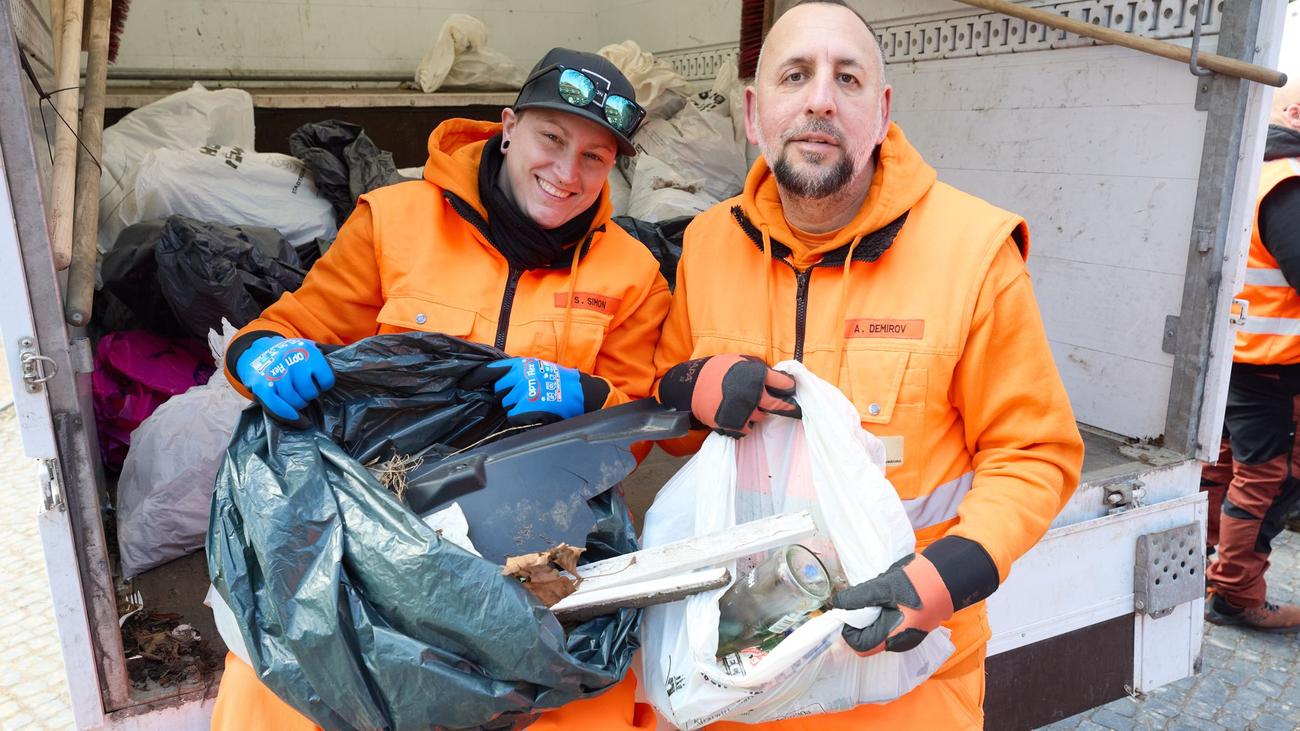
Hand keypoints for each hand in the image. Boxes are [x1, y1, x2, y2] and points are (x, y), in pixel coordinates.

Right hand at [235, 336, 334, 421]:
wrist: (259, 350)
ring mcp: (275, 374)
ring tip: (298, 398)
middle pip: (309, 392)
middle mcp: (291, 361)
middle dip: (309, 394)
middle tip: (305, 390)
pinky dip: (289, 416)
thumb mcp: (310, 347)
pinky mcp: (262, 386)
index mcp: (307, 352)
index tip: (320, 383)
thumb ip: (328, 353)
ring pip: (295, 401)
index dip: (324, 384)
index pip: (327, 379)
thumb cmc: (291, 354)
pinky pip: (277, 407)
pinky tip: (300, 421)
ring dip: (299, 404)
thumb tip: (351, 357)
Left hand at [486, 357, 593, 424]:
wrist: (578, 393)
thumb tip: (498, 378)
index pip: (492, 369)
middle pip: (498, 389)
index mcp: (521, 364)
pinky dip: (520, 416)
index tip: (466, 383)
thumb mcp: (537, 366)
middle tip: (522, 395)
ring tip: (533, 402)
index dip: (477, 377)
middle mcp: (519, 376)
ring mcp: (522, 392)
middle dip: (506, 393)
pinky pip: (513, 415)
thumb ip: (518, 371)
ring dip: (515, 405)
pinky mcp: (525, 408)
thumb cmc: (559, 380)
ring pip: (506, 403)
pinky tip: (533, 411)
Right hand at [657, 354, 800, 437]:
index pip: (783, 383)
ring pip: (761, 418)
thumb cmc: (714, 370)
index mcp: (756, 376)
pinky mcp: (734, 423)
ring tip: (751, 408)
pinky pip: (748, 429)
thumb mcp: (737, 359)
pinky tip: (741, 417)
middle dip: (785, 406)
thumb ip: (755, 366)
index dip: (787, 385)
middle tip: (788, 407)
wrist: (691, 386)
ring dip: (759, 413)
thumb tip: (771, 373)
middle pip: (777, 405)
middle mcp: (753, 394)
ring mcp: (744, 411)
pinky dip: (746, 424)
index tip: (789, 388)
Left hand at [831, 553, 953, 655]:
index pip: (860, 646)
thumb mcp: (886, 585)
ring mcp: (909, 634)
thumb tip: (838, 604)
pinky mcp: (913, 625)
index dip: (849, 629)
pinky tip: (888, 594)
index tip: (847, 609)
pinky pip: (890, 623)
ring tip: (877, 593)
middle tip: (861, 597)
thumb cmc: (921, 582)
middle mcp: (901, 642)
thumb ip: (860, 597)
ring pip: (879, 629)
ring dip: (871, 614)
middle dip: (860, 619)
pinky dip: (883, 611)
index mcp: (895, 637)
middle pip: (869, 638)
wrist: (952, 575)